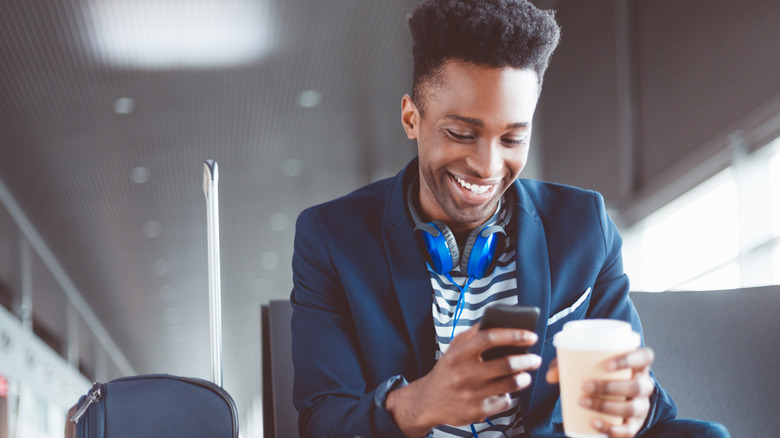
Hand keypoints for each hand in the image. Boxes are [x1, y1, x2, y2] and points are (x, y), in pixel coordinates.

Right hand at [386, 323, 539, 436]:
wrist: (429, 400)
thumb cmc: (448, 369)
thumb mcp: (454, 348)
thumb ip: (474, 333)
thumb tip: (501, 320)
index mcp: (458, 353)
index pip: (489, 338)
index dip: (513, 335)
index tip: (530, 336)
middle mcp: (464, 373)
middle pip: (506, 364)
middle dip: (527, 360)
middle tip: (535, 358)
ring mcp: (471, 394)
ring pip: (510, 384)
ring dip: (524, 378)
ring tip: (526, 374)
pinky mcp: (477, 411)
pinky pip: (504, 401)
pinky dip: (509, 395)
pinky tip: (506, 390)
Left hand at [547, 348, 655, 437]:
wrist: (611, 395)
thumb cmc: (598, 374)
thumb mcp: (585, 365)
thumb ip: (566, 365)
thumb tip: (549, 376)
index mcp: (638, 364)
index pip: (645, 356)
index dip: (630, 359)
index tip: (606, 365)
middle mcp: (645, 384)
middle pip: (637, 386)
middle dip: (610, 387)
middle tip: (584, 386)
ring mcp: (642, 405)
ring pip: (633, 408)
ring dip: (607, 407)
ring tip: (583, 402)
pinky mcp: (636, 423)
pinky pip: (630, 430)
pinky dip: (612, 429)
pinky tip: (594, 424)